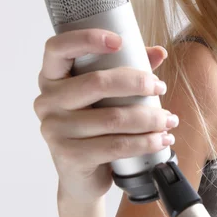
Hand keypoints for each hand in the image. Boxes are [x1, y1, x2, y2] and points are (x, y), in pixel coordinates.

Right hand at [33, 29, 177, 204]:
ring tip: (168, 119)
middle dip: (137, 83)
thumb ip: (127, 70)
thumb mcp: (107, 96)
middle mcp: (47, 101)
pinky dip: (145, 142)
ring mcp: (55, 130)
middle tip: (160, 87)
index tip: (120, 42)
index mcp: (52, 78)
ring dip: (149, 117)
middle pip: (96, 83)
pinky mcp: (70, 156)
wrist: (81, 176)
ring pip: (113, 117)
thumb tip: (158, 52)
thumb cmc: (94, 127)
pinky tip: (161, 140)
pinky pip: (116, 145)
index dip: (87, 39)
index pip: (58, 48)